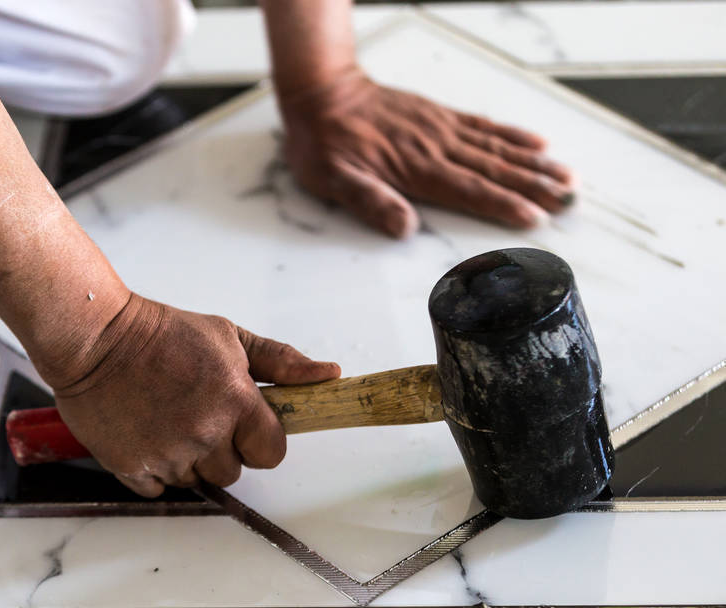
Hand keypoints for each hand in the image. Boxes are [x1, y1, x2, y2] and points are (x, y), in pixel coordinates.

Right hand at [47, 294, 340, 496]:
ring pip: (196, 481)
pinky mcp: (132, 467)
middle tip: (197, 414)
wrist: (94, 337)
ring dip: (187, 459)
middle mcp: (205, 433)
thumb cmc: (162, 332)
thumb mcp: (229, 336)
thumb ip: (281, 362)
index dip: (260, 440)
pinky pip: (158, 489)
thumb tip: (329, 374)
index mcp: (236, 401)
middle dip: (222, 449)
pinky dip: (155, 469)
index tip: (243, 425)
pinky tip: (146, 433)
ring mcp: (167, 454)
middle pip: (233, 472)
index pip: (272, 453)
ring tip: (167, 418)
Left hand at [277, 69, 575, 237]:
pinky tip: (537, 143)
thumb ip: (369, 201)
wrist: (321, 93)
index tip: (536, 218)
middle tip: (571, 200)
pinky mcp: (439, 116)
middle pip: (494, 170)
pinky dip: (512, 134)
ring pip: (497, 148)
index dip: (504, 205)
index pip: (469, 191)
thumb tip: (403, 228)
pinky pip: (483, 125)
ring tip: (569, 176)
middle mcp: (436, 147)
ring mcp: (441, 129)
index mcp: (415, 169)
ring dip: (535, 164)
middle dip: (535, 186)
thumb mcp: (333, 179)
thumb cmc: (323, 143)